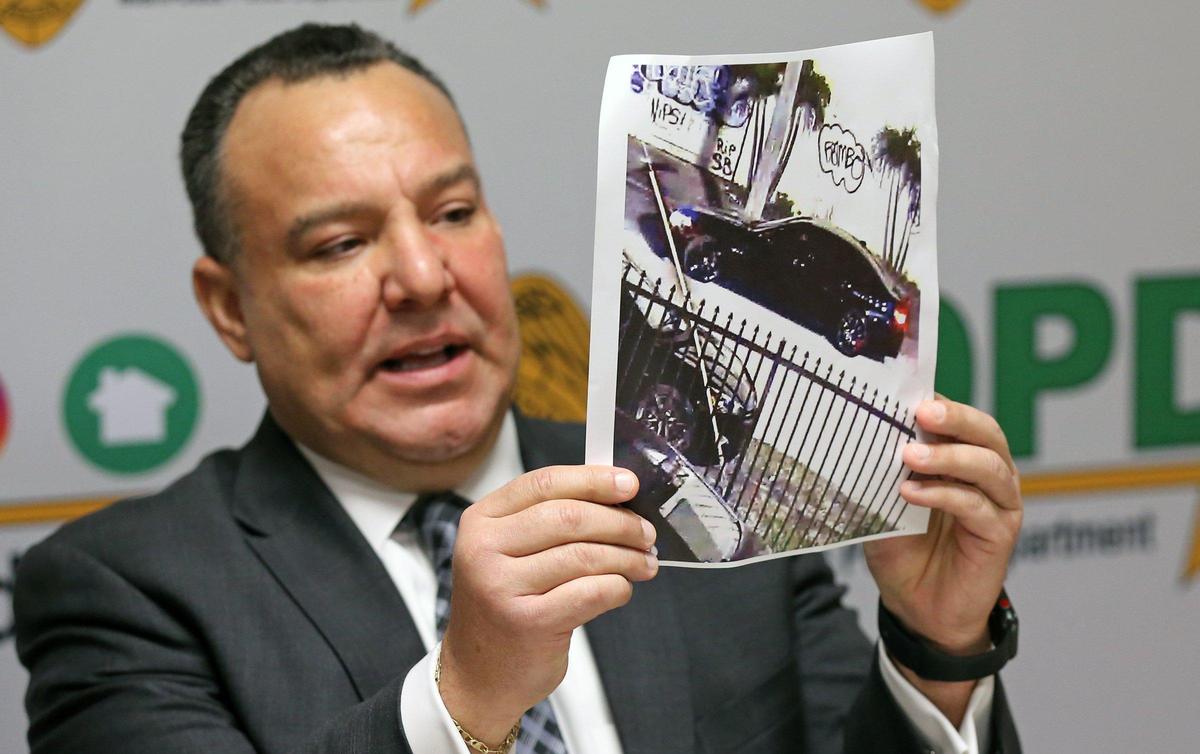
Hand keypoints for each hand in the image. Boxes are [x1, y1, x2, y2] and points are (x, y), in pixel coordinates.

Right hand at [438, 465, 656, 743]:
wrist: (478, 675)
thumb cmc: (506, 605)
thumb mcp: (510, 553)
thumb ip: (550, 520)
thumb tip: (618, 497)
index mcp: (481, 520)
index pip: (544, 483)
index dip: (593, 480)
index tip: (630, 484)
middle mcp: (484, 549)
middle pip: (569, 516)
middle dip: (619, 522)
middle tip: (646, 533)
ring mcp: (502, 587)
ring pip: (585, 554)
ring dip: (626, 557)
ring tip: (645, 562)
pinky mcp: (529, 623)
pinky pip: (592, 592)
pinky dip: (618, 587)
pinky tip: (622, 589)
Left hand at [862, 397, 1021, 717]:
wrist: (918, 609)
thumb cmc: (903, 551)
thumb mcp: (881, 504)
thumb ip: (879, 473)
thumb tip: (858, 436)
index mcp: (963, 459)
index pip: (959, 419)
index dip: (937, 403)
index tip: (904, 393)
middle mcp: (989, 476)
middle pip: (987, 433)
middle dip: (956, 417)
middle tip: (922, 411)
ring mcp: (999, 505)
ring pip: (988, 466)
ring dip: (948, 456)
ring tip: (909, 455)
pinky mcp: (999, 535)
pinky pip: (977, 506)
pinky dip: (944, 495)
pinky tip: (912, 493)